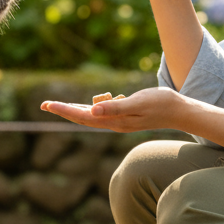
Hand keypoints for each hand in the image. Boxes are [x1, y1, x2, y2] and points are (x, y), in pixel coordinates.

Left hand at [39, 87, 185, 133]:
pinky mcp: (125, 116)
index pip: (83, 117)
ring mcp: (119, 121)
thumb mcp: (137, 103)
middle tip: (44, 104)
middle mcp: (114, 124)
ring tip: (62, 104)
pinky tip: (97, 100)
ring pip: (92, 115)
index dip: (64, 110)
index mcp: (114, 121)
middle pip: (83, 118)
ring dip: (78, 108)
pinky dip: (95, 105)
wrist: (179, 111)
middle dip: (64, 111)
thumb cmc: (160, 103)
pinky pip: (103, 112)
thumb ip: (115, 107)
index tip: (47, 104)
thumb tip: (92, 111)